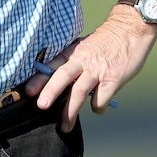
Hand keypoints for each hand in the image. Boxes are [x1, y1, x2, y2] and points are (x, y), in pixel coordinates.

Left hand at [22, 13, 156, 131]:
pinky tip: (97, 109)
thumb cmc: (104, 42)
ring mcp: (98, 70)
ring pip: (80, 91)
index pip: (52, 65)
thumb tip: (56, 83)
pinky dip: (97, 108)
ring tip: (64, 126)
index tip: (27, 91)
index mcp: (73, 52)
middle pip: (63, 75)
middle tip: (40, 106)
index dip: (39, 78)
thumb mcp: (83, 47)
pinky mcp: (113, 79)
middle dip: (50, 91)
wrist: (130, 30)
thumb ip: (72, 62)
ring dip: (70, 111)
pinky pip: (101, 98)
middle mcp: (83, 60)